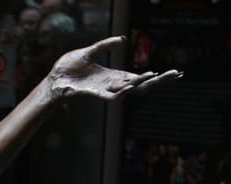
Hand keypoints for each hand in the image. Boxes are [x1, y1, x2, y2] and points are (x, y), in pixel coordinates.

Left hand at [46, 36, 181, 100]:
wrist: (53, 79)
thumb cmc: (69, 68)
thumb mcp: (90, 51)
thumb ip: (106, 45)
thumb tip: (123, 39)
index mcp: (114, 76)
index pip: (140, 77)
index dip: (157, 76)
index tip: (175, 73)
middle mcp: (113, 85)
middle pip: (141, 85)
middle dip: (159, 80)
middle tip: (176, 75)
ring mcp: (104, 91)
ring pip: (129, 90)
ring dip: (142, 83)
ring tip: (157, 76)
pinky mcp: (94, 94)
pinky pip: (111, 96)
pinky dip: (122, 92)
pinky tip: (132, 87)